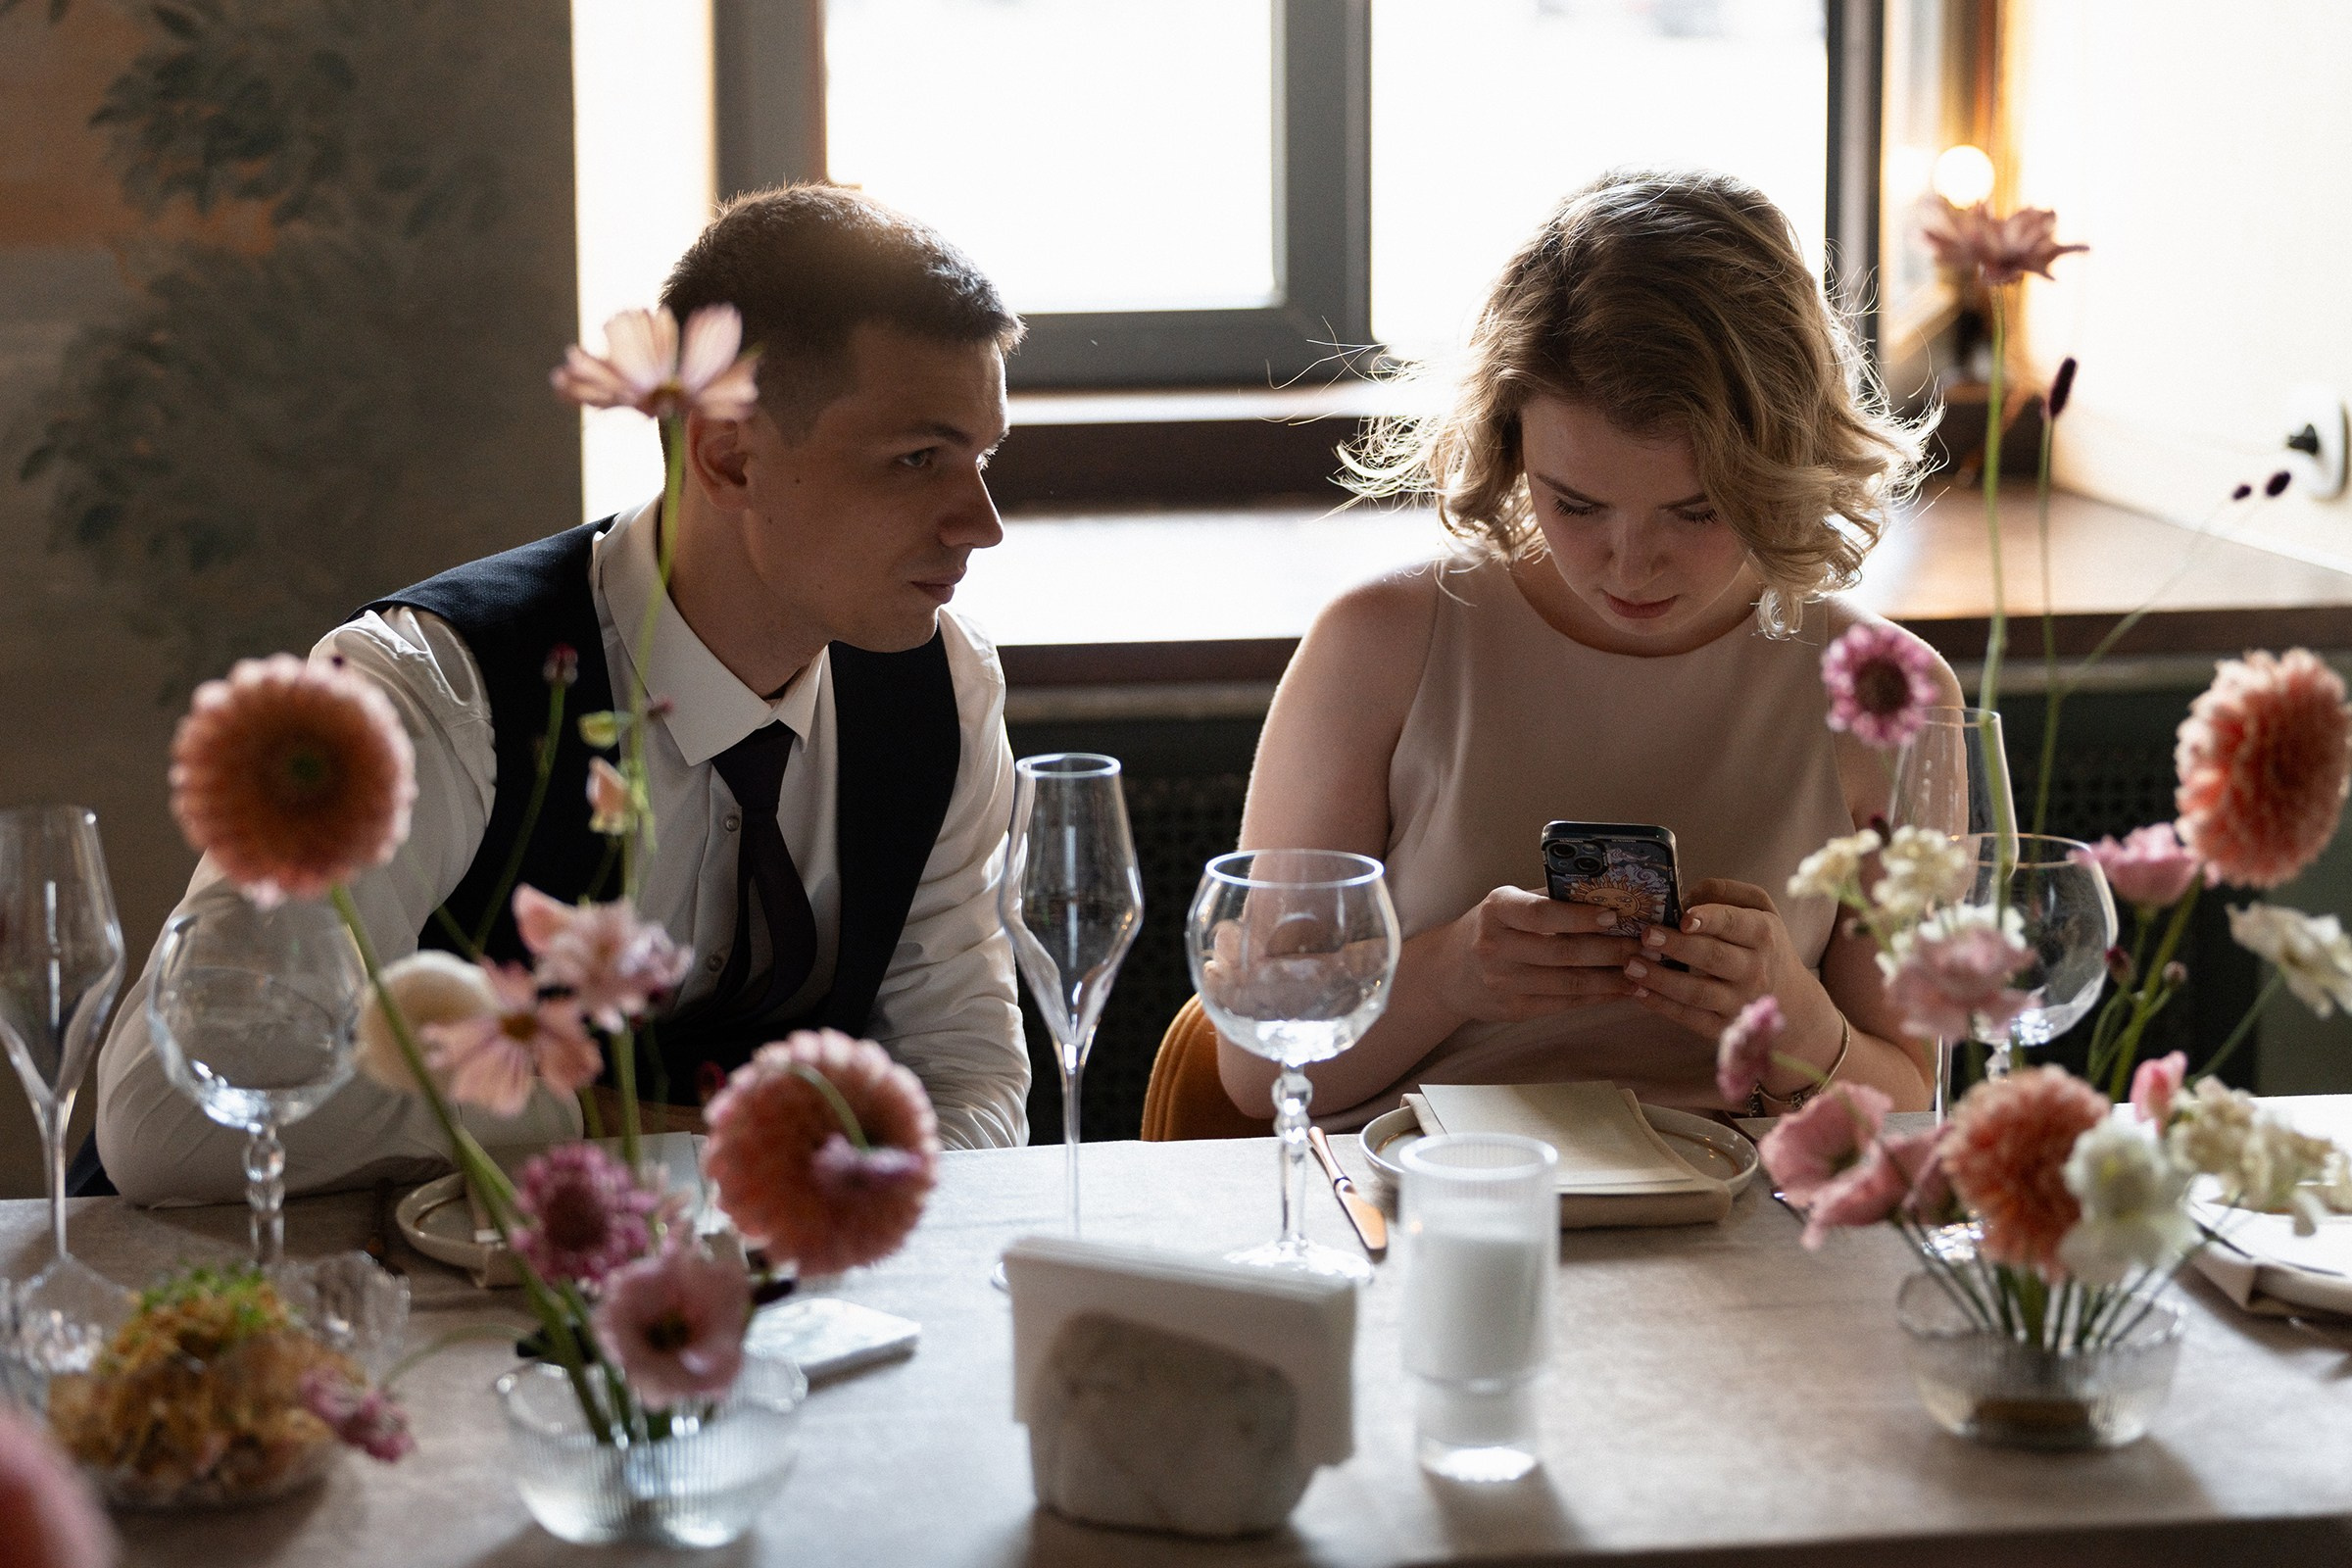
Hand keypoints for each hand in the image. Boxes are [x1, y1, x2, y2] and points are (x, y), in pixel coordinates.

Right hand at [1435, 886, 1639, 1024]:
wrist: (1447, 973)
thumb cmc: (1488, 929)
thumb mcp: (1506, 904)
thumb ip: (1549, 898)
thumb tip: (1605, 890)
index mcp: (1496, 911)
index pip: (1542, 914)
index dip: (1580, 916)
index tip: (1616, 915)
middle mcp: (1495, 947)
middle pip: (1563, 952)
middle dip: (1611, 950)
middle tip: (1646, 946)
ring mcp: (1503, 983)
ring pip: (1569, 983)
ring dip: (1613, 978)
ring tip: (1644, 970)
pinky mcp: (1514, 1010)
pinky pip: (1565, 1004)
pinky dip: (1599, 997)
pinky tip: (1623, 990)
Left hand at [1622, 878, 1840, 1075]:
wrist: (1792, 1000)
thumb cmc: (1764, 944)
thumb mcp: (1759, 909)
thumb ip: (1724, 893)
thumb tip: (1684, 897)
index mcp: (1762, 934)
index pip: (1735, 924)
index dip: (1710, 920)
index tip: (1684, 917)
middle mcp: (1754, 970)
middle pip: (1713, 958)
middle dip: (1677, 947)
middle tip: (1646, 935)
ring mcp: (1739, 1002)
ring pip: (1698, 992)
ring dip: (1662, 979)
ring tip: (1632, 965)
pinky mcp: (1724, 1026)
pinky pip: (1690, 1018)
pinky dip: (1662, 1006)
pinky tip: (1637, 991)